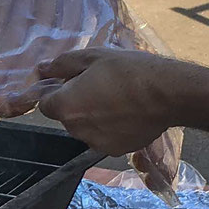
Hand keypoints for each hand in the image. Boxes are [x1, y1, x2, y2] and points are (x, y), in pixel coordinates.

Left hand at [34, 47, 182, 154]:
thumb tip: (41, 69)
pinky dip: (109, 128)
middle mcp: (76, 130)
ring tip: (115, 98)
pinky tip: (126, 112)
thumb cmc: (128, 70)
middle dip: (75, 102)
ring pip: (84, 128)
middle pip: (66, 116)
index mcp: (66, 106)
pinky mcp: (116, 151)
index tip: (74, 81)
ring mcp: (96, 143)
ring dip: (91, 116)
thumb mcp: (92, 57)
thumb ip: (61, 65)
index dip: (57, 91)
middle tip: (99, 85)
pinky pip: (103, 137)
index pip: (45, 103)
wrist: (167, 94)